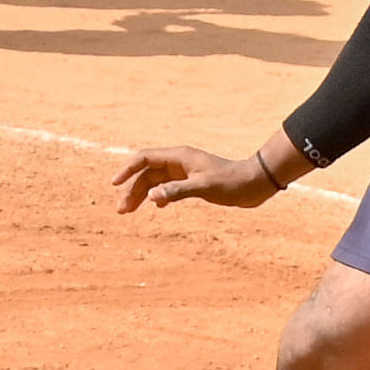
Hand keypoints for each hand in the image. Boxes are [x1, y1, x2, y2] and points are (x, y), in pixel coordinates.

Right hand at [111, 145, 283, 211]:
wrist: (254, 184)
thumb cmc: (231, 182)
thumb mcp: (203, 188)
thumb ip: (177, 191)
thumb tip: (151, 196)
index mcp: (178, 157)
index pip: (144, 159)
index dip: (127, 170)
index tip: (114, 184)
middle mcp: (178, 162)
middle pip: (146, 173)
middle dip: (132, 190)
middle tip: (122, 210)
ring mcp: (184, 172)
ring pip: (154, 182)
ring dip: (142, 195)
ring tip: (129, 211)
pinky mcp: (191, 182)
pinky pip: (166, 187)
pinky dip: (158, 196)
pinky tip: (157, 207)